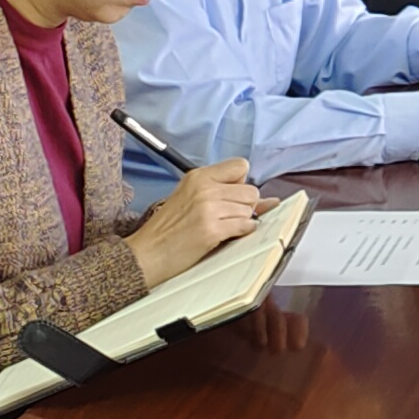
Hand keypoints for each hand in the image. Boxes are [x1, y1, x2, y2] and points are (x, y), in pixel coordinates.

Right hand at [124, 158, 262, 285]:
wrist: (147, 253)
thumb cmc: (168, 229)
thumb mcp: (191, 199)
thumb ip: (225, 193)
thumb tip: (270, 200)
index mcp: (198, 176)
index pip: (240, 165)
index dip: (242, 183)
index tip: (232, 196)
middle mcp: (204, 188)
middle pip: (251, 190)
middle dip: (245, 206)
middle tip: (227, 217)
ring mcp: (208, 208)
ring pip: (249, 209)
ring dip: (242, 221)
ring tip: (220, 227)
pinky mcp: (212, 229)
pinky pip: (245, 226)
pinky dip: (242, 232)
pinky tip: (225, 235)